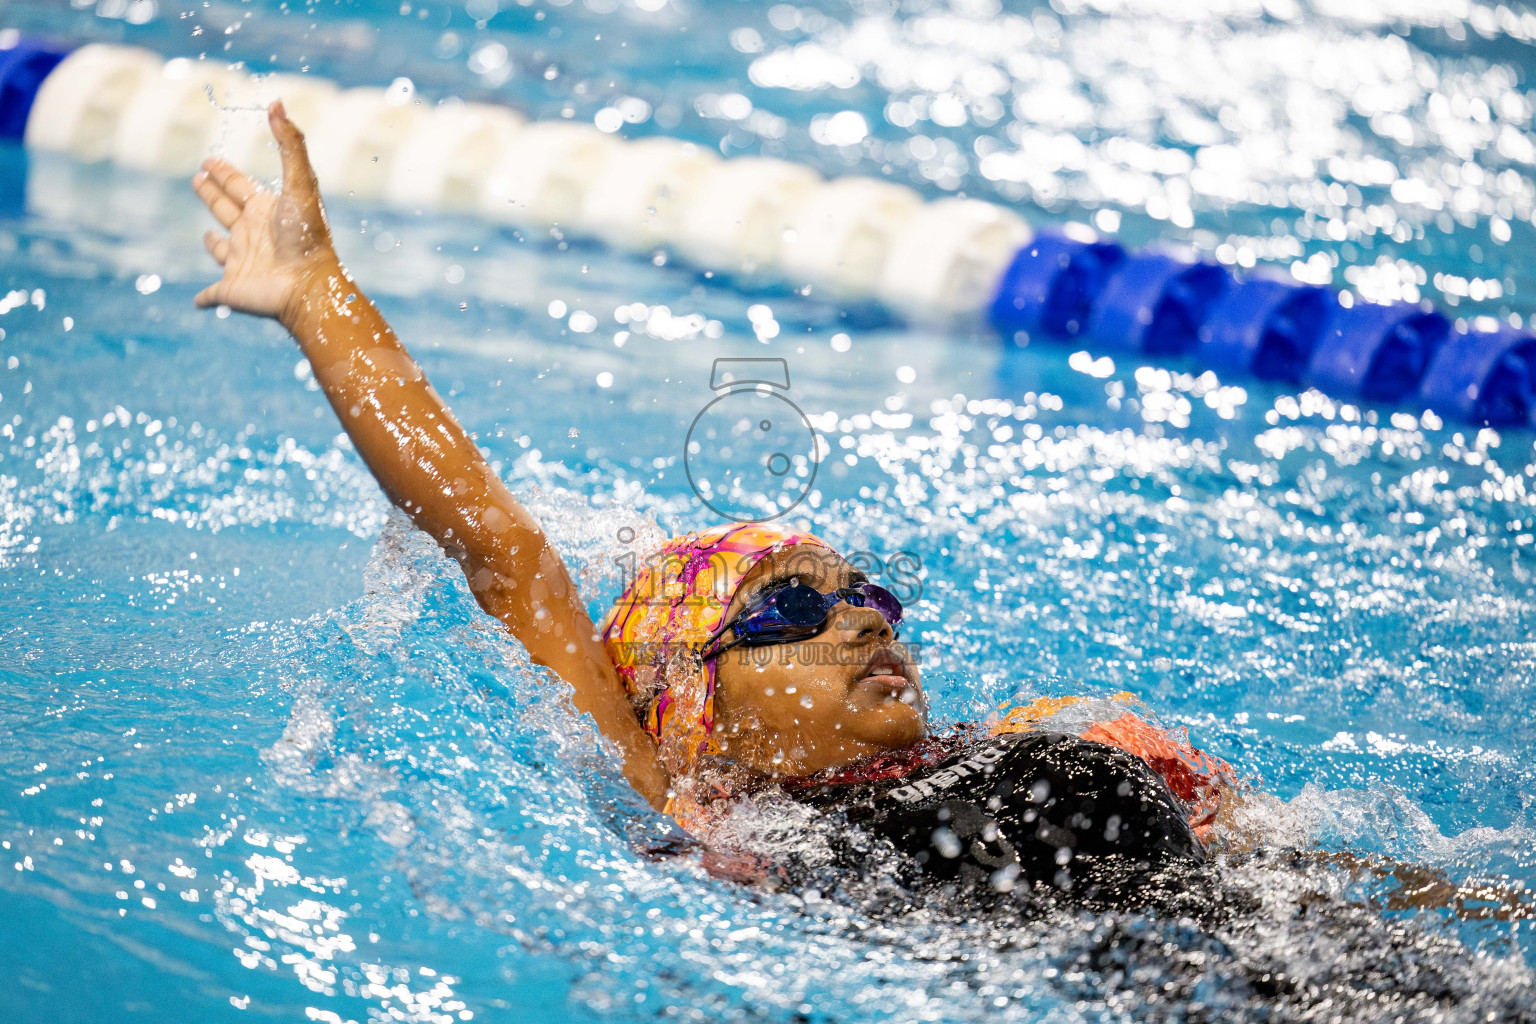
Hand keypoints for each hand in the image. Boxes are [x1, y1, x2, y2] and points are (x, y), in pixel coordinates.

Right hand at [192, 101, 337, 325]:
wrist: (308, 285)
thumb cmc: (307, 236)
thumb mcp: (300, 184)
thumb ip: (290, 144)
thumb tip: (277, 103)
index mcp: (267, 211)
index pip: (241, 187)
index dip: (225, 173)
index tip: (209, 160)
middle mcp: (254, 236)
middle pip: (228, 210)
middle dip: (213, 194)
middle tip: (198, 178)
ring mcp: (243, 264)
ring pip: (223, 250)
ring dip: (214, 244)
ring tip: (208, 234)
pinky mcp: (231, 290)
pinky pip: (211, 294)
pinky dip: (204, 298)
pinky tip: (199, 301)